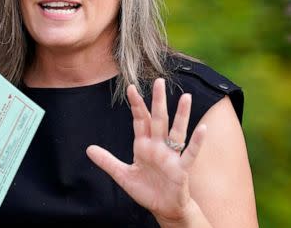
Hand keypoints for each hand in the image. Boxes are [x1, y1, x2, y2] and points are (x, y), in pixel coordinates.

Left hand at [86, 78, 206, 224]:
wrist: (164, 209)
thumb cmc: (147, 190)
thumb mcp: (123, 176)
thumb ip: (107, 161)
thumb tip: (88, 149)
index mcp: (144, 145)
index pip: (140, 120)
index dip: (136, 105)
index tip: (131, 87)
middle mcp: (158, 146)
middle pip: (158, 119)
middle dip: (158, 101)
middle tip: (159, 81)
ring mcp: (171, 156)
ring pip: (176, 131)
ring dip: (181, 115)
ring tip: (186, 97)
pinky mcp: (181, 168)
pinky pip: (190, 153)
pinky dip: (196, 141)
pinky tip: (202, 129)